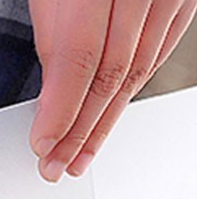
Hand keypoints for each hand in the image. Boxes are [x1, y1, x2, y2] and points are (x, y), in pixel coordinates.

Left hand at [29, 0, 196, 181]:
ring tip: (78, 156)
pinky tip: (108, 116)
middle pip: (113, 73)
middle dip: (81, 129)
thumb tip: (51, 96)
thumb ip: (54, 33)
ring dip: (106, 121)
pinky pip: (158, 52)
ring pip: (139, 69)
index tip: (41, 144)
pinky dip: (129, 90)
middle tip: (55, 165)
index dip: (61, 109)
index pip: (81, 58)